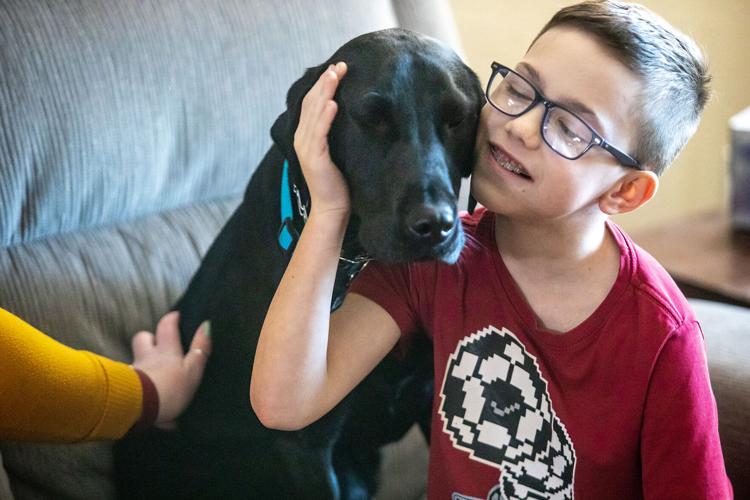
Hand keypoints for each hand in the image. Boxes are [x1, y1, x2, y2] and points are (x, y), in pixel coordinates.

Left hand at [130, 312, 210, 428]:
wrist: (137, 410)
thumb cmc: (169, 389)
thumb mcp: (192, 370)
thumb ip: (200, 349)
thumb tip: (207, 325)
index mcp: (165, 351)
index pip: (166, 326)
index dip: (172, 319)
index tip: (177, 315)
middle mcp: (146, 357)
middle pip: (142, 338)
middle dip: (149, 337)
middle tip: (158, 343)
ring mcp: (133, 373)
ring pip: (136, 360)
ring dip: (143, 362)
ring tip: (153, 373)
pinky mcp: (124, 389)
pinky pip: (130, 381)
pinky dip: (137, 384)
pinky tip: (144, 396)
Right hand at [294, 61, 350, 216]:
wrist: (332, 208)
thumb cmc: (338, 183)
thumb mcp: (337, 152)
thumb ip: (336, 135)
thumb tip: (349, 115)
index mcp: (306, 136)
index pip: (312, 104)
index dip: (323, 85)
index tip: (337, 68)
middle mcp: (302, 139)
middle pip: (311, 103)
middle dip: (325, 82)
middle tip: (339, 65)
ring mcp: (307, 148)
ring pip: (314, 113)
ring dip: (325, 92)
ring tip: (335, 75)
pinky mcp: (315, 158)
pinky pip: (319, 132)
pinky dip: (325, 116)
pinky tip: (333, 103)